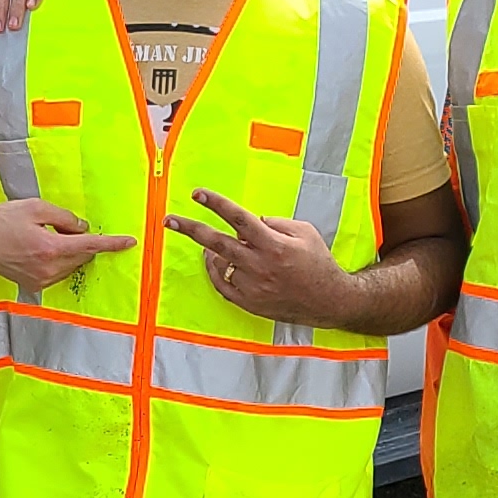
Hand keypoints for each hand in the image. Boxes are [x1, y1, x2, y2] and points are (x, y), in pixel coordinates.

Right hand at [0, 199, 132, 288]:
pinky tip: (42, 247)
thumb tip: (82, 228)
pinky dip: (59, 259)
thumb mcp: (35, 208)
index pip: (90, 246)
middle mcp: (48, 269)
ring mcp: (41, 280)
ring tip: (45, 235)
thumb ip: (65, 218)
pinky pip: (59, 271)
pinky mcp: (35, 285)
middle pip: (82, 255)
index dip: (112, 244)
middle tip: (62, 226)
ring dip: (70, 250)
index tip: (129, 242)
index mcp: (50, 248)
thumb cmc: (1, 220)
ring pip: (71, 264)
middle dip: (82, 241)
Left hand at [162, 190, 344, 323]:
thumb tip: (251, 220)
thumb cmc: (318, 262)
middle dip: (190, 229)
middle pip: (216, 243)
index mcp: (273, 244)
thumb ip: (275, 222)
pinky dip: (215, 272)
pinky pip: (222, 285)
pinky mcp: (249, 303)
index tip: (198, 194)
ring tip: (210, 245)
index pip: (238, 219)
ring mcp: (252, 286)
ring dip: (212, 251)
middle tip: (170, 220)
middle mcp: (259, 265)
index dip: (216, 204)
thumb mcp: (304, 232)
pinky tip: (214, 262)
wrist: (328, 300)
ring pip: (220, 264)